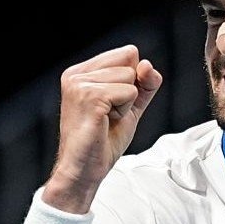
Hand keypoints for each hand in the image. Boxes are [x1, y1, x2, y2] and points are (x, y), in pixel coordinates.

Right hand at [44, 44, 162, 212]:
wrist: (84, 170)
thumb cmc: (102, 141)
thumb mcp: (130, 106)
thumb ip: (144, 84)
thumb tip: (148, 65)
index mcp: (81, 72)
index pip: (128, 53)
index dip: (133, 80)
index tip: (113, 105)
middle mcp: (76, 74)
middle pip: (131, 60)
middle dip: (129, 91)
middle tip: (108, 115)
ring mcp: (80, 84)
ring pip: (130, 77)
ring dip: (126, 103)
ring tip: (105, 119)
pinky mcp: (89, 97)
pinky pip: (129, 92)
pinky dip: (125, 111)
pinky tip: (106, 122)